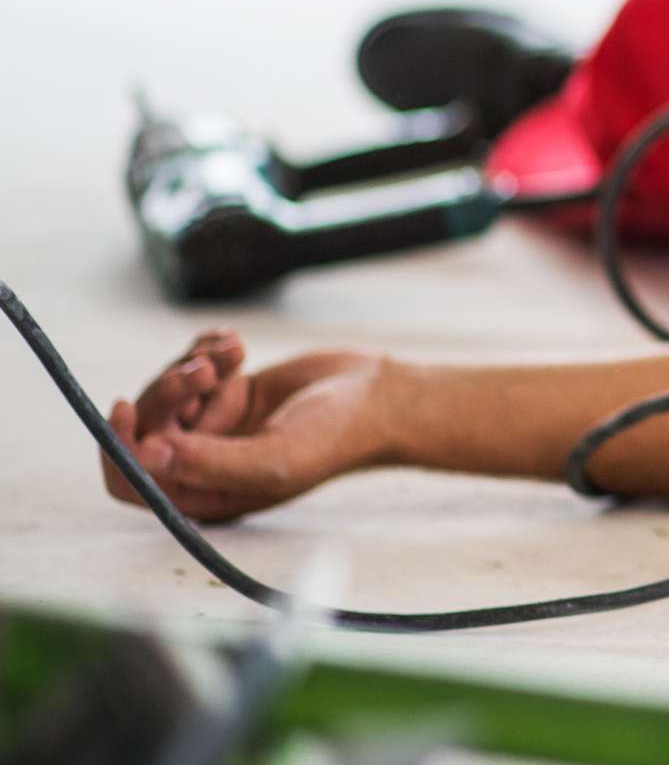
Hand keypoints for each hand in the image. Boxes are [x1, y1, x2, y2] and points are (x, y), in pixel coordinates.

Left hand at [99, 331, 396, 522]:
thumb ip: (208, 463)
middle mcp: (202, 464)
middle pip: (145, 427)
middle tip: (206, 371)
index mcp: (207, 496)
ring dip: (190, 364)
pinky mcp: (225, 391)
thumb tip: (147, 455)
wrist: (377, 397)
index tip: (126, 406)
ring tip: (233, 352)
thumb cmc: (335, 437)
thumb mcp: (273, 459)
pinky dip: (205, 347)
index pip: (133, 481)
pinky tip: (236, 343)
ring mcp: (213, 425)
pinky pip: (188, 363)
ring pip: (163, 391)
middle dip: (168, 391)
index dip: (119, 447)